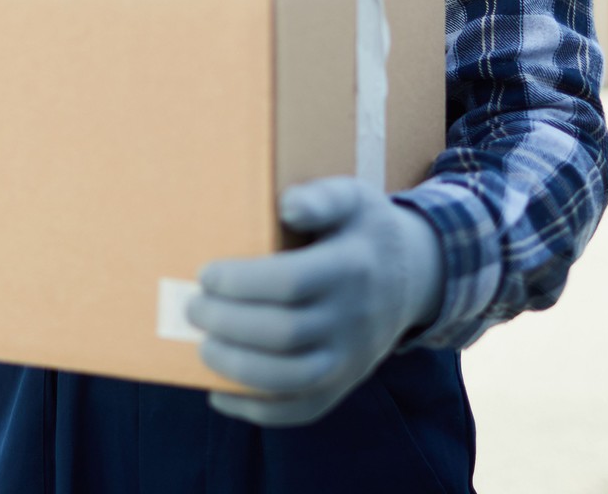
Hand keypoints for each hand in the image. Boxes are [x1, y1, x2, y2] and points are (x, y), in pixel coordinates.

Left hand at [188, 178, 443, 426]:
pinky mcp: (344, 383)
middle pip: (285, 334)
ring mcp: (351, 358)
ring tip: (203, 346)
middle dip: (227, 324)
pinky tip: (219, 394)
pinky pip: (302, 410)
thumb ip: (321, 197)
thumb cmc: (363, 230)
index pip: (291, 282)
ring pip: (292, 379)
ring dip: (237, 368)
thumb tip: (287, 207)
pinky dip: (256, 410)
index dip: (241, 282)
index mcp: (351, 266)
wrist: (414, 276)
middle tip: (193, 307)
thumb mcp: (352, 198)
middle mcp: (353, 318)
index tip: (206, 274)